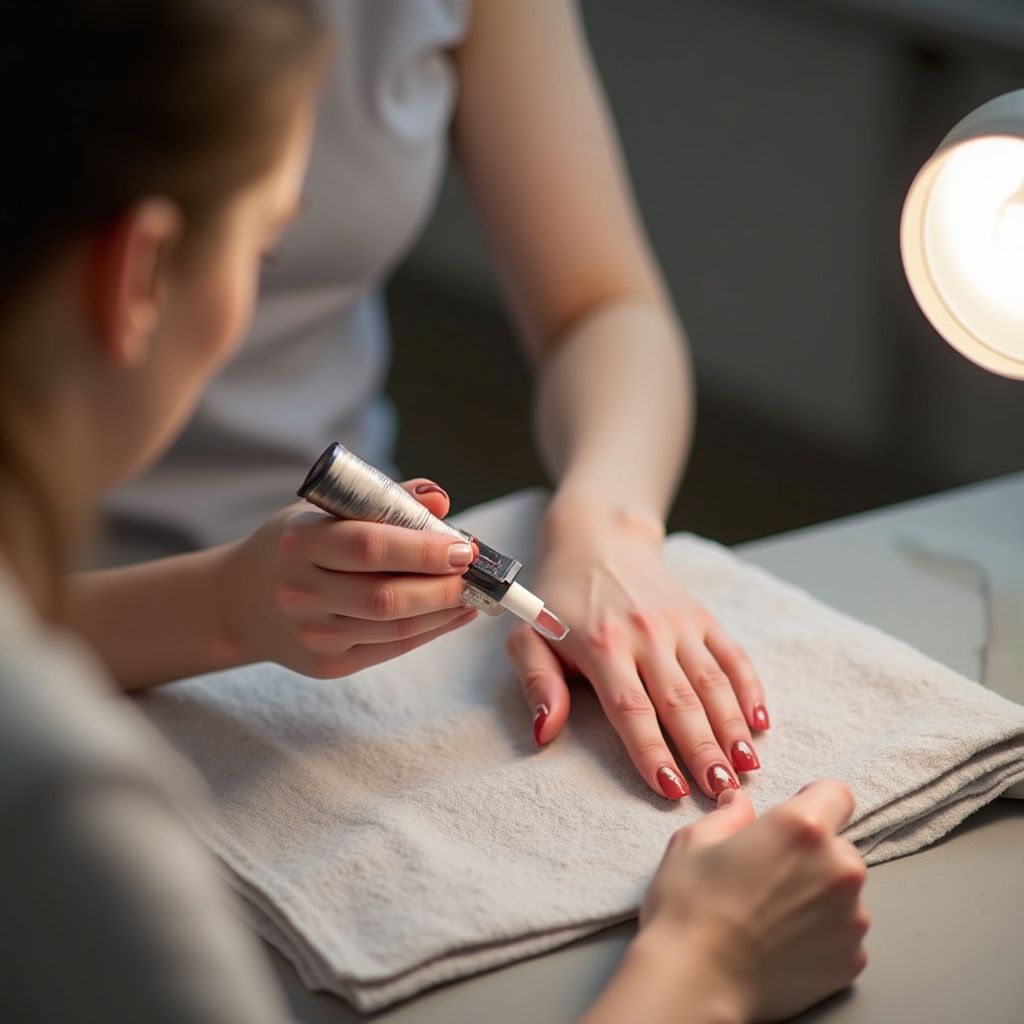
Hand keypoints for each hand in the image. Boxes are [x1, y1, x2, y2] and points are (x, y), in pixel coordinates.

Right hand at [213, 479, 476, 677]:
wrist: (243, 602)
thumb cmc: (298, 546)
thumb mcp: (327, 511)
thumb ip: (386, 500)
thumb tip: (441, 500)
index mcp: (300, 542)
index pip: (369, 546)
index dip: (423, 548)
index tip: (464, 546)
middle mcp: (300, 591)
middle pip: (386, 596)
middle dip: (443, 586)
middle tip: (477, 574)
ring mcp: (312, 634)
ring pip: (395, 627)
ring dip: (445, 612)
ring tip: (474, 594)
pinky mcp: (327, 664)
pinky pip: (391, 648)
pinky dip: (431, 631)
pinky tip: (454, 615)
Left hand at [506, 503, 767, 799]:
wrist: (596, 539)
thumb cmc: (557, 598)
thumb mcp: (529, 637)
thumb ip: (537, 684)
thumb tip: (545, 733)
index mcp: (602, 644)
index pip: (632, 708)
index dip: (653, 751)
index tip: (671, 790)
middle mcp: (646, 633)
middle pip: (680, 702)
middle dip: (703, 751)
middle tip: (723, 794)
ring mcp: (679, 623)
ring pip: (712, 682)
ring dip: (731, 728)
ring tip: (746, 768)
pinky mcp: (701, 615)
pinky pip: (732, 655)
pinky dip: (750, 689)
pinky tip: (759, 723)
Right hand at [586, 781, 868, 1023]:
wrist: (694, 983)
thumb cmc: (689, 910)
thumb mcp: (693, 841)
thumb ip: (729, 814)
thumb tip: (739, 803)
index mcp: (802, 827)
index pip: (836, 794)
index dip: (813, 800)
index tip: (794, 815)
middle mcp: (839, 869)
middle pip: (839, 846)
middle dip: (811, 854)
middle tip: (767, 873)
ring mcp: (852, 919)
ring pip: (842, 892)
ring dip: (817, 895)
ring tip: (770, 914)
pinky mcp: (852, 960)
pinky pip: (843, 934)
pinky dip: (820, 935)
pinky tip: (781, 942)